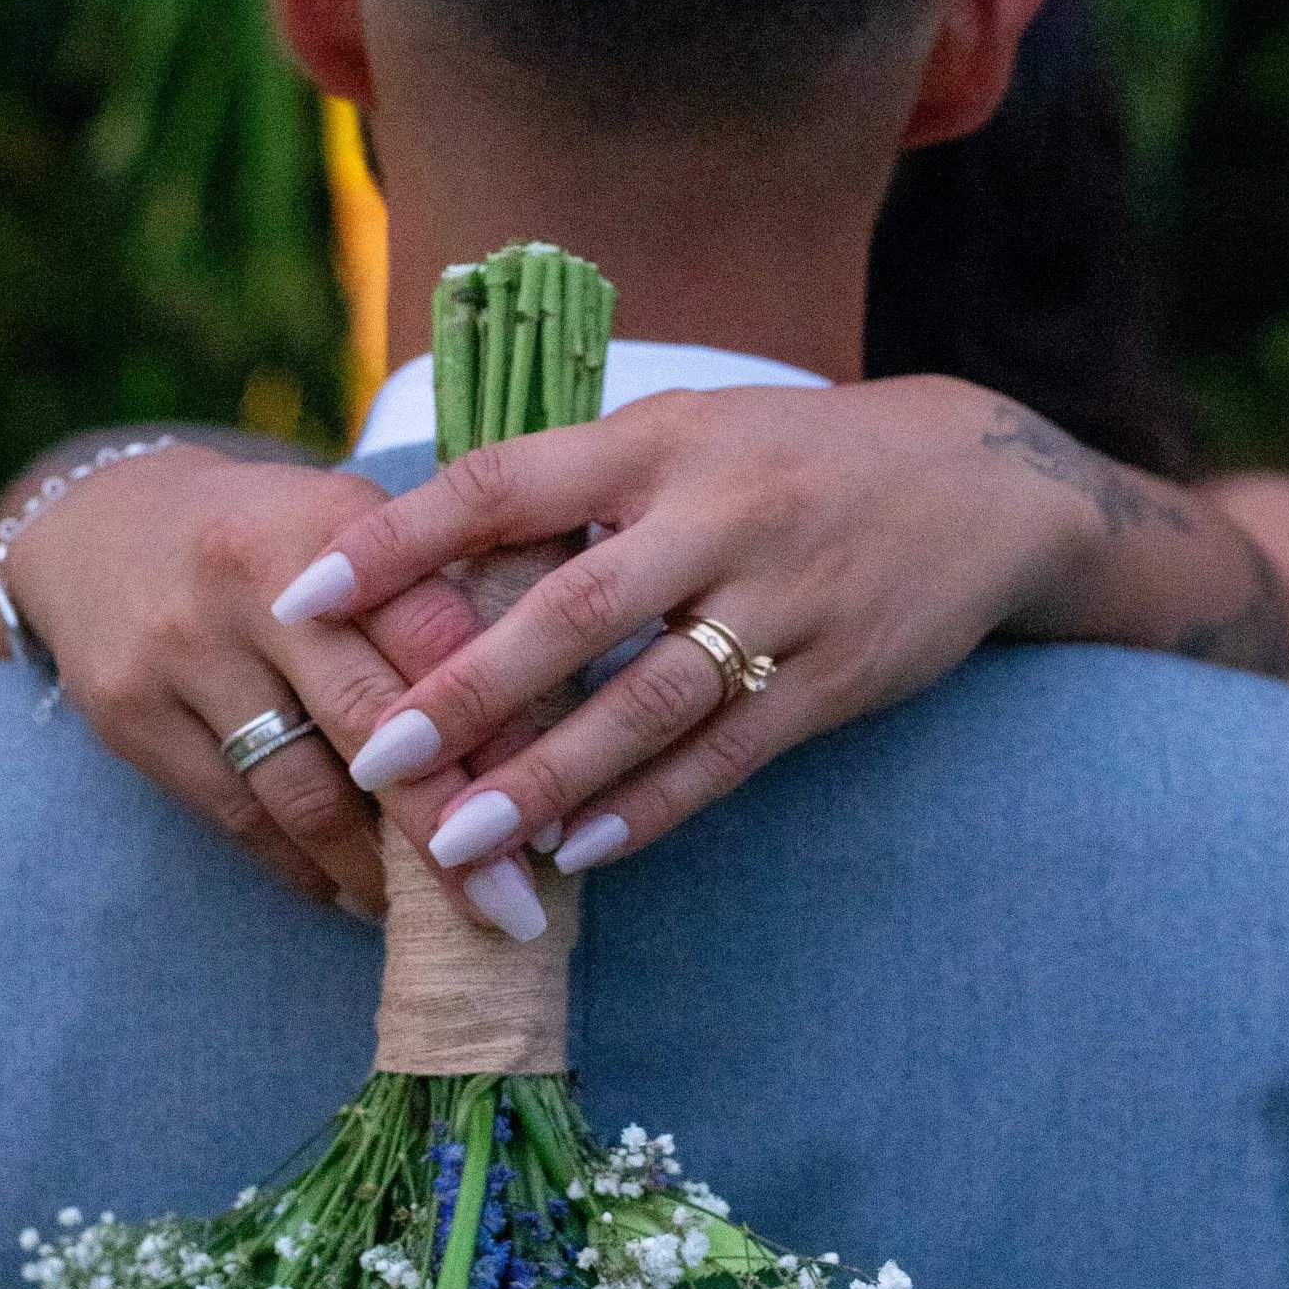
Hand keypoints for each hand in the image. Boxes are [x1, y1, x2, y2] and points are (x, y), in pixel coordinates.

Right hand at [0, 448, 556, 925]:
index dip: (501, 733)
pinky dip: (305, 869)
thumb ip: (439, 592)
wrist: (100, 525)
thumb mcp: (351, 525)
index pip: (437, 638)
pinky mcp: (131, 715)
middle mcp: (255, 582)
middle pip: (374, 726)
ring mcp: (184, 652)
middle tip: (510, 907)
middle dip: (451, 830)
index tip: (557, 811)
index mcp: (333, 521)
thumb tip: (563, 707)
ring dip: (377, 871)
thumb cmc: (270, 537)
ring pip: (303, 791)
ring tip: (434, 914)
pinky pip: (239, 819)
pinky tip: (353, 895)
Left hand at [272, 378, 1164, 879]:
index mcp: (657, 442)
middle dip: (465, 690)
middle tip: (375, 757)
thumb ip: (574, 486)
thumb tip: (422, 545)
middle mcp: (717, 514)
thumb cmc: (793, 459)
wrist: (985, 482)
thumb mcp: (686, 435)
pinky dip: (649, 807)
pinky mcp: (838, 676)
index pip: (503, 483)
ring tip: (456, 842)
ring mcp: (784, 598)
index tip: (303, 592)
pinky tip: (578, 853)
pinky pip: (728, 753)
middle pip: (571, 611)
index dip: (399, 539)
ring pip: (647, 702)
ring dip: (547, 779)